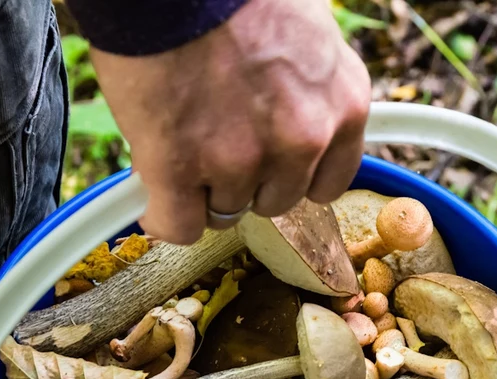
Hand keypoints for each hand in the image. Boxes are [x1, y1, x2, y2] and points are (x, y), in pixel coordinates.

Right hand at [89, 0, 371, 243]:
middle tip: (214, 139)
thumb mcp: (303, 36)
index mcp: (343, 105)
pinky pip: (180, 225)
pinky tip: (153, 190)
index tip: (269, 166)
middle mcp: (304, 139)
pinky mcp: (183, 168)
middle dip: (246, 179)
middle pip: (277, 200)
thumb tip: (284, 130)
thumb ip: (307, 92)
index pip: (328, 181)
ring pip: (226, 211)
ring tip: (180, 139)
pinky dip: (164, 214)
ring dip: (202, 189)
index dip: (291, 175)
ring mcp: (244, 158)